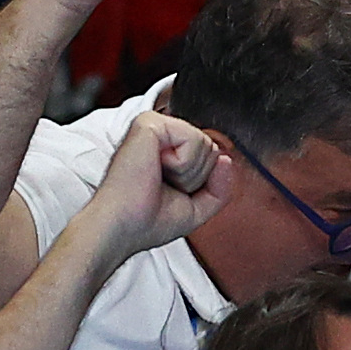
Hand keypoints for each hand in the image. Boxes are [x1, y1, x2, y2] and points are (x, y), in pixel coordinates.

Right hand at [87, 109, 231, 255]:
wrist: (124, 226)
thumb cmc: (149, 221)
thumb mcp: (197, 207)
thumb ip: (220, 186)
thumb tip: (226, 159)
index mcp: (168, 151)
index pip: (211, 155)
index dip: (202, 181)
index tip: (172, 191)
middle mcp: (161, 135)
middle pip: (212, 148)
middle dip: (197, 177)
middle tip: (165, 186)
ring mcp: (154, 126)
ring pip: (206, 144)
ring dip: (189, 173)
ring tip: (158, 178)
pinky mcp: (149, 123)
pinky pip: (193, 139)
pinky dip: (183, 163)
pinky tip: (156, 167)